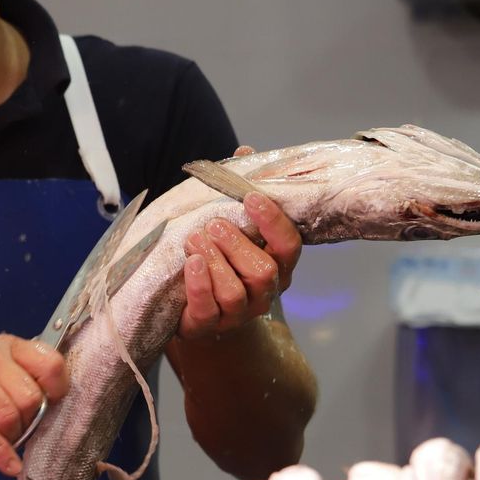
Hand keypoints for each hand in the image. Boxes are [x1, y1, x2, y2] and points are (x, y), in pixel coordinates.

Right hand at [0, 335, 67, 476]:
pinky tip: (8, 466)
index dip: (58, 390)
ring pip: (9, 416)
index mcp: (3, 344)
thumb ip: (11, 373)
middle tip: (17, 430)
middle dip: (30, 422)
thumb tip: (47, 404)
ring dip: (12, 438)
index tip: (52, 406)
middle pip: (31, 398)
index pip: (50, 363)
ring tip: (3, 442)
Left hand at [179, 145, 301, 339]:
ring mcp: (238, 313)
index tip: (250, 198)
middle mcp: (264, 292)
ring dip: (214, 261)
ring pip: (235, 291)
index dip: (272, 222)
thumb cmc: (220, 258)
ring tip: (194, 240)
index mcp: (278, 264)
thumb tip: (244, 153)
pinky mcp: (208, 326)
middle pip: (263, 271)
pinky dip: (199, 285)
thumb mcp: (231, 225)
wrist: (196, 309)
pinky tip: (191, 263)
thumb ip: (238, 191)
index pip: (289, 245)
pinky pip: (207, 310)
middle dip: (237, 244)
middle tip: (213, 224)